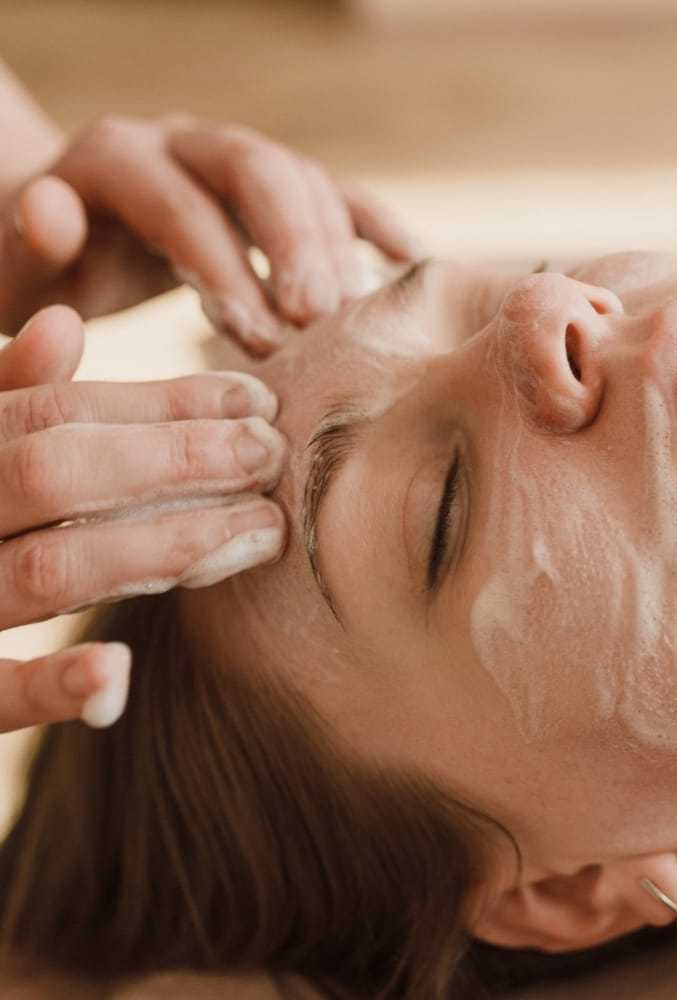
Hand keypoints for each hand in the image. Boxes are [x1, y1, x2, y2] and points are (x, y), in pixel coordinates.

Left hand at [0, 114, 420, 353]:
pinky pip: (334, 192)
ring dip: (335, 246)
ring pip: (301, 178)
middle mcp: (182, 142)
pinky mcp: (272, 188)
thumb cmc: (49, 277)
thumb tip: (56, 211)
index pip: (179, 203)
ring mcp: (234, 160)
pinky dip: (373, 224)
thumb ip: (32, 243)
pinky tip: (410, 263)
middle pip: (254, 168)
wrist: (75, 247)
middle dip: (293, 242)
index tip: (258, 337)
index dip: (223, 265)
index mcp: (115, 159)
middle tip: (322, 316)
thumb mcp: (20, 271)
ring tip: (356, 317)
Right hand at [0, 304, 286, 732]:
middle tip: (273, 453)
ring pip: (47, 569)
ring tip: (260, 531)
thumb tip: (65, 324)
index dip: (163, 403)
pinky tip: (117, 672)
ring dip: (162, 547)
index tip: (256, 398)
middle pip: (58, 473)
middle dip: (176, 458)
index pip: (55, 414)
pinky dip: (49, 685)